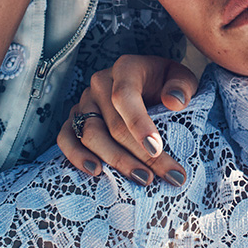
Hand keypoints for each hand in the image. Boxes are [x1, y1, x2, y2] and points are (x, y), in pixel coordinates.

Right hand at [58, 56, 198, 186]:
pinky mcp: (74, 119)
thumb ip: (181, 86)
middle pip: (113, 125)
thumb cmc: (165, 83)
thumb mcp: (181, 78)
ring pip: (90, 135)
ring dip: (116, 161)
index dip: (139, 123)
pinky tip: (96, 172)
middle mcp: (100, 84)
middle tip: (167, 175)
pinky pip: (66, 138)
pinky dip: (76, 156)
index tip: (157, 149)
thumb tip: (174, 102)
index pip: (125, 95)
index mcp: (125, 69)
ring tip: (143, 179)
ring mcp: (84, 102)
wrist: (147, 83)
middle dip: (140, 155)